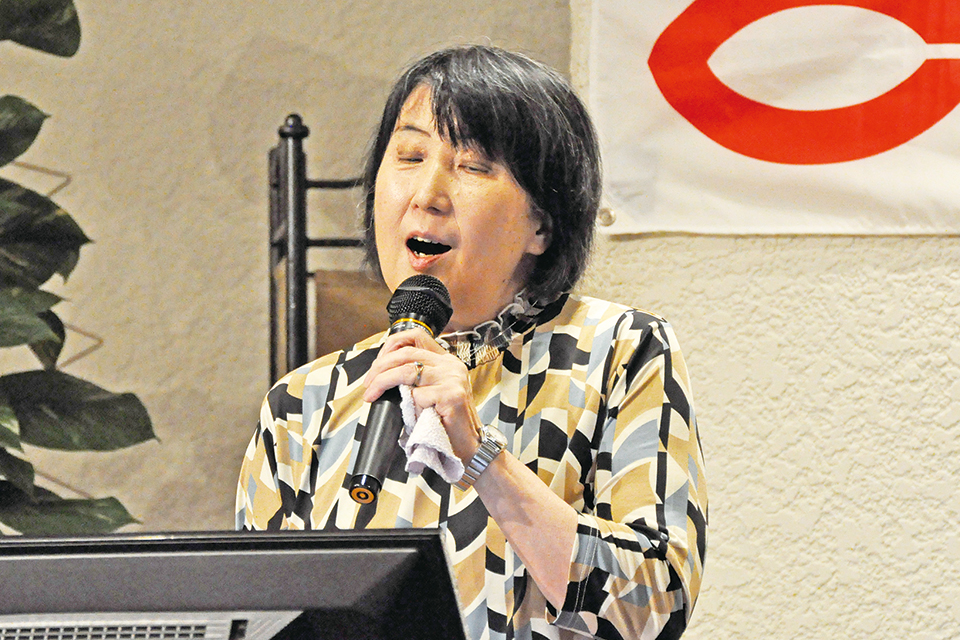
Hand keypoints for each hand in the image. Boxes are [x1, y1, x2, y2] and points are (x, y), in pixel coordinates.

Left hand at [362, 329, 482, 463]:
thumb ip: (417, 377)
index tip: (378, 363)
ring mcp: (452, 379)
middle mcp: (451, 365)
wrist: (468, 446)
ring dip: (382, 382)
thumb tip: (383, 371)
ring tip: (372, 395)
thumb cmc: (446, 422)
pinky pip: (417, 395)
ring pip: (406, 371)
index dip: (392, 344)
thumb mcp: (432, 391)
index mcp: (446, 361)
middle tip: (368, 384)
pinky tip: (416, 416)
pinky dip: (410, 407)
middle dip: (379, 367)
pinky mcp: (451, 395)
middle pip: (406, 353)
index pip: (417, 337)